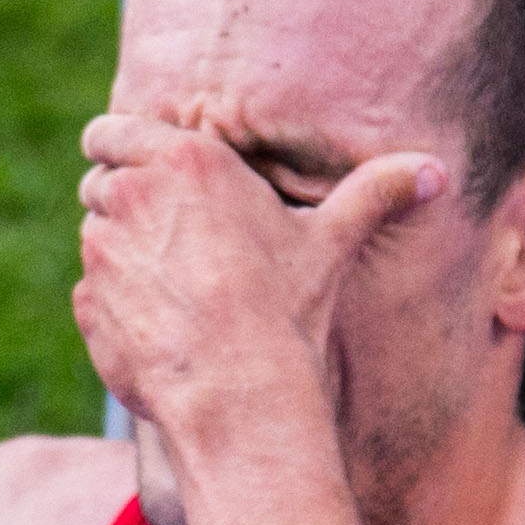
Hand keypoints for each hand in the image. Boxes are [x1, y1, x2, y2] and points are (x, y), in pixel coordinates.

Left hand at [66, 114, 446, 465]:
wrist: (242, 393)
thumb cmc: (289, 311)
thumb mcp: (333, 244)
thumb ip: (376, 194)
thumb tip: (437, 172)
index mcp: (182, 161)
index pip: (112, 131)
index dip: (120, 150)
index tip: (136, 170)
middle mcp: (130, 196)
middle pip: (101, 184)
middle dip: (125, 206)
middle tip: (170, 242)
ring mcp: (101, 252)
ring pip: (96, 238)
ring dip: (122, 256)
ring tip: (176, 292)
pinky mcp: (88, 303)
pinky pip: (91, 295)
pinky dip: (115, 307)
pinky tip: (162, 329)